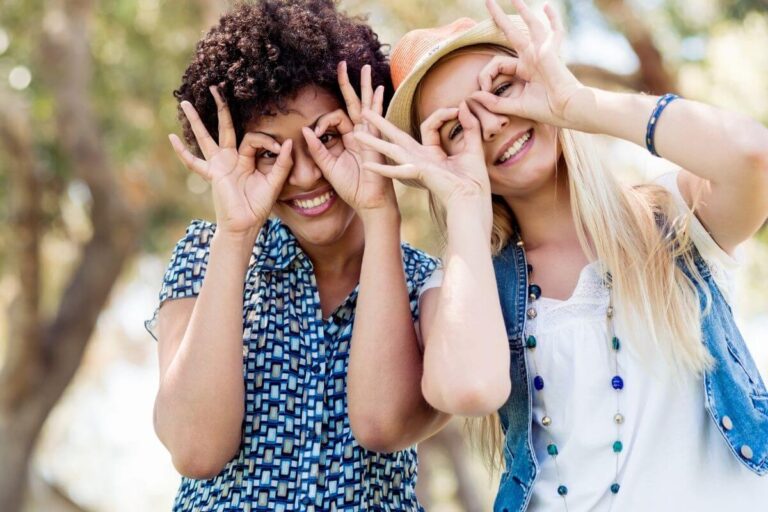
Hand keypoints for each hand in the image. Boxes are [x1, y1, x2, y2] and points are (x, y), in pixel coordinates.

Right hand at [169, 86, 291, 234]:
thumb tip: (289, 142)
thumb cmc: (258, 206)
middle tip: (217, 87)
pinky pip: (194, 162)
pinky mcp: (212, 175)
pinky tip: (171, 138)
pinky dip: (182, 152)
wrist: (245, 225)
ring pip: (206, 138)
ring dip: (196, 120)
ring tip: (185, 103)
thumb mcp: (274, 182)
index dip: (267, 140)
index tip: (279, 149)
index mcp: (246, 158)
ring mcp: (219, 165)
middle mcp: (231, 158)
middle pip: (225, 127)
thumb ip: (282, 163)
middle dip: (221, 107)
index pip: (253, 137)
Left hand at [302, 63, 396, 213]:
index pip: (337, 117)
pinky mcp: (377, 143)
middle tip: (344, 64)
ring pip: (367, 106)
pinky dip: (377, 106)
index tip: (315, 131)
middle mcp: (361, 134)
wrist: (369, 202)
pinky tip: (379, 90)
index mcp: (349, 139)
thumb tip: (305, 130)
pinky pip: (377, 121)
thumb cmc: (352, 188)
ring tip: (365, 69)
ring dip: (366, 87)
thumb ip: (317, 150)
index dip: (323, 121)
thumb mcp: (328, 168)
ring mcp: (371, 136)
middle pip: (354, 104)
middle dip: (349, 84)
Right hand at [354, 101, 492, 226]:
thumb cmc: (474, 180)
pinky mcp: (418, 173)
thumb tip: (464, 105)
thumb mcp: (473, 147)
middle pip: (397, 137)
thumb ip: (470, 126)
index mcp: (432, 154)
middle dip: (381, 124)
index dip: (442, 114)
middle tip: (365, 112)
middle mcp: (420, 159)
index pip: (428, 125)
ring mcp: (416, 167)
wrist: (473, 200)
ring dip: (373, 141)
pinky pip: (397, 169)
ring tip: (356, 133)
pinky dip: (382, 167)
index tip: (458, 109)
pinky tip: (366, 165)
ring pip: (391, 149)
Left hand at [471, 0, 584, 127]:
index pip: (498, 63)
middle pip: (512, 33)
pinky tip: (547, 6)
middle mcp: (532, 57)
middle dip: (499, 17)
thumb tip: (473, 96)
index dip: (486, 75)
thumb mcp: (515, 106)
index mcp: (524, 69)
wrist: (567, 110)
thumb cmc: (547, 109)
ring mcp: (542, 52)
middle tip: (488, 1)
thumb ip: (494, 103)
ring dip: (523, 10)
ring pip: (531, 25)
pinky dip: (553, 19)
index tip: (483, 89)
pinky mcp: (550, 52)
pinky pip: (554, 31)